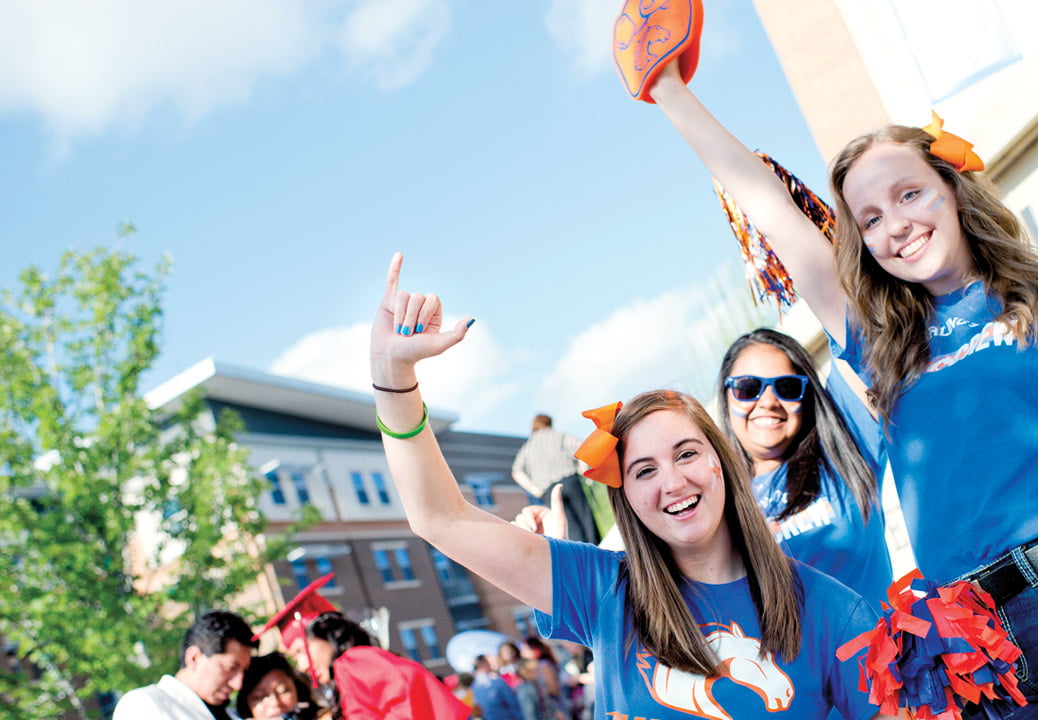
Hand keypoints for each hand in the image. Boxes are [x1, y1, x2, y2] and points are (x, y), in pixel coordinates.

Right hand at [370, 253, 473, 379]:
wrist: (389, 358)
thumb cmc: (414, 354)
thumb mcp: (438, 345)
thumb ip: (457, 334)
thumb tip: (471, 318)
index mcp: (434, 314)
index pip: (432, 298)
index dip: (424, 313)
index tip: (419, 331)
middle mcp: (420, 307)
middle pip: (416, 296)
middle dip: (410, 316)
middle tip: (406, 334)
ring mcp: (404, 304)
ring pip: (402, 295)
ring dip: (399, 314)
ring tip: (397, 330)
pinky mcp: (388, 302)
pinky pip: (392, 281)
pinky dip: (395, 268)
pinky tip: (399, 255)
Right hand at [512, 484, 567, 539]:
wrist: (557, 552)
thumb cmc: (560, 535)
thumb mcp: (559, 516)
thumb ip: (556, 501)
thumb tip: (559, 485)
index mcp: (540, 513)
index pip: (527, 511)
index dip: (528, 518)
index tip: (534, 529)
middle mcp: (533, 519)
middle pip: (519, 517)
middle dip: (524, 526)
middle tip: (532, 535)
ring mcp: (529, 528)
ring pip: (515, 524)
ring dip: (521, 531)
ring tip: (531, 539)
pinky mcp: (525, 537)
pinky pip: (514, 533)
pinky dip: (517, 536)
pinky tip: (526, 541)